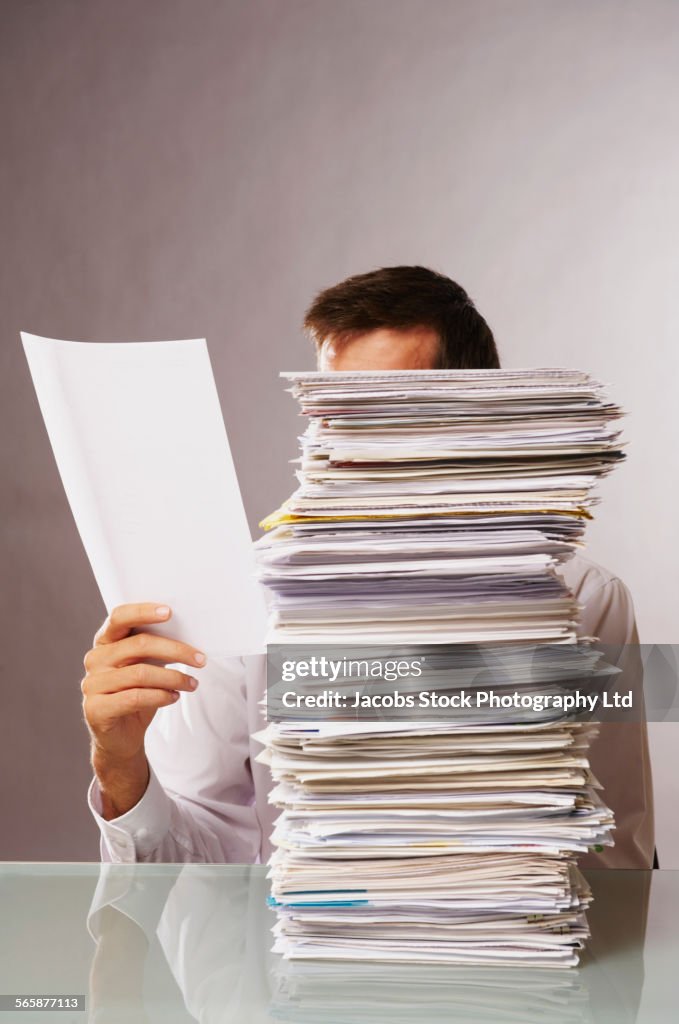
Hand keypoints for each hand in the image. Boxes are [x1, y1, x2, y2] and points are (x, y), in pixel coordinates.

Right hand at [82, 603, 205, 818]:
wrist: (120, 738)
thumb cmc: (136, 694)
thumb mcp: (146, 666)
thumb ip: (155, 649)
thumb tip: (188, 634)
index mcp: (105, 642)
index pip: (119, 617)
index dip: (143, 612)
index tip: (169, 612)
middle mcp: (94, 659)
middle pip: (138, 644)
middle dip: (175, 650)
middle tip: (200, 659)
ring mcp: (92, 684)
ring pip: (140, 673)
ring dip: (174, 677)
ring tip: (192, 683)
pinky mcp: (96, 709)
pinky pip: (135, 697)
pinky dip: (161, 696)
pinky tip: (174, 697)